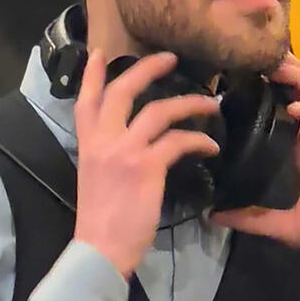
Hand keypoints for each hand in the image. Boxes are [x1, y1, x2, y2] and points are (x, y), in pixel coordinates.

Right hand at [71, 50, 219, 276]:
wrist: (101, 248)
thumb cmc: (102, 221)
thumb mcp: (96, 178)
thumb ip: (109, 156)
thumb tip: (130, 148)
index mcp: (88, 143)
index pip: (87, 100)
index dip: (93, 74)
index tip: (101, 52)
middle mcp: (103, 140)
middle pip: (124, 90)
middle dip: (149, 68)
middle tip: (171, 58)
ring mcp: (125, 150)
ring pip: (159, 110)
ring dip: (189, 103)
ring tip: (211, 103)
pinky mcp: (147, 166)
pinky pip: (179, 141)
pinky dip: (199, 141)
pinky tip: (212, 148)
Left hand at [214, 56, 299, 260]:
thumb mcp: (285, 225)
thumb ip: (252, 218)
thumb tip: (213, 216)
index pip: (284, 112)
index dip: (265, 95)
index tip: (236, 82)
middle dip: (283, 75)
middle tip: (253, 58)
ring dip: (299, 79)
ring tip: (273, 68)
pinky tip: (295, 106)